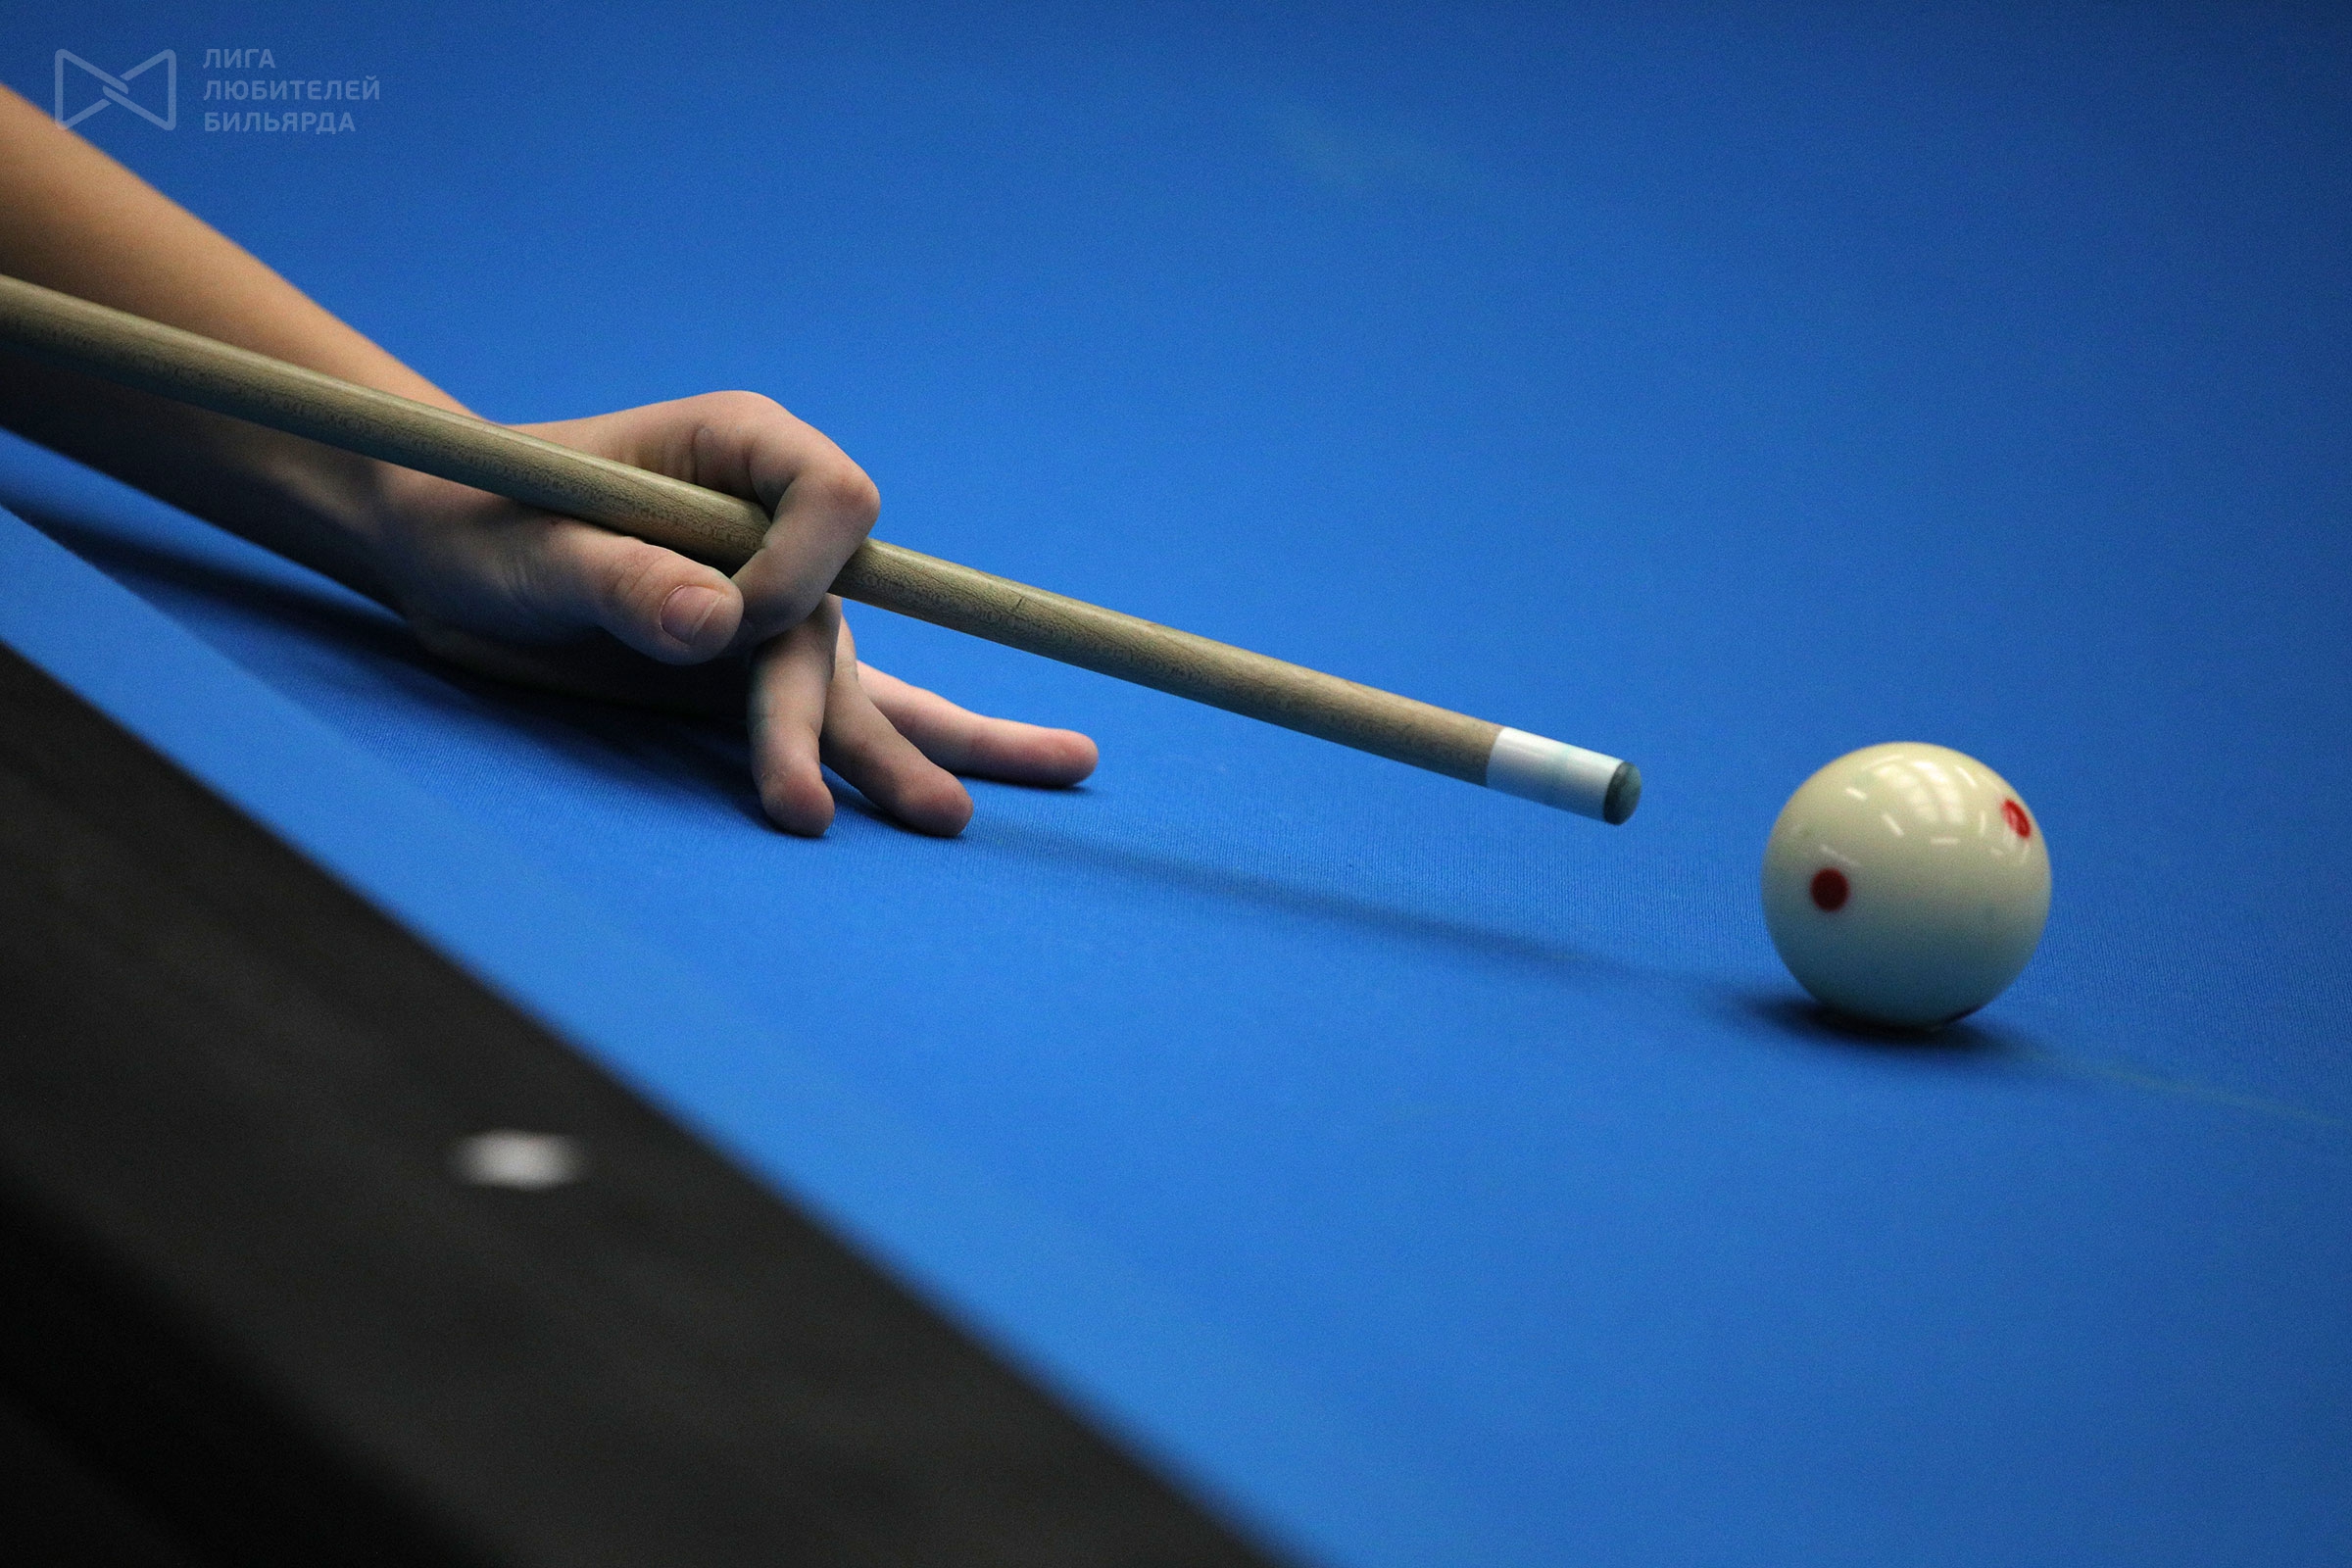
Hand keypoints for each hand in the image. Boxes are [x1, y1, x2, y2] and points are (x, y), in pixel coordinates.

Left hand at [362, 391, 1095, 835]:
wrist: (438, 551)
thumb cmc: (472, 515)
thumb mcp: (527, 547)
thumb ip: (620, 579)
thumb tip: (716, 625)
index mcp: (735, 453)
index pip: (833, 499)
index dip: (802, 569)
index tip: (731, 622)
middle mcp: (771, 528)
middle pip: (832, 621)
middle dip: (838, 718)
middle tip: (834, 807)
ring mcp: (768, 607)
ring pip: (842, 685)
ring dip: (893, 758)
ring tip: (944, 819)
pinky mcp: (748, 673)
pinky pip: (838, 711)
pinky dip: (903, 750)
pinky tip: (987, 780)